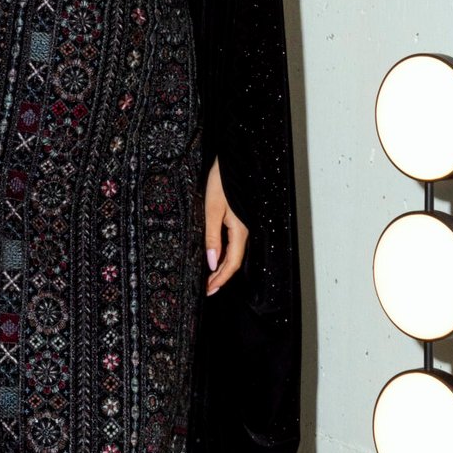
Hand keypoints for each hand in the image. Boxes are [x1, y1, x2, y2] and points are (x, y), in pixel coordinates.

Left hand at [203, 157, 247, 294]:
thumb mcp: (212, 210)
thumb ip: (212, 238)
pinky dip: (224, 253)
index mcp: (240, 231)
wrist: (233, 162)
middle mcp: (244, 231)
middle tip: (207, 289)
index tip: (209, 290)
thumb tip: (211, 262)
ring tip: (209, 277)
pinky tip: (215, 256)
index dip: (220, 278)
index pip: (231, 263)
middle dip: (221, 276)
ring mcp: (242, 225)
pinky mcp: (238, 219)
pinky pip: (233, 242)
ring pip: (234, 252)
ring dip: (222, 266)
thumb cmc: (222, 183)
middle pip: (234, 261)